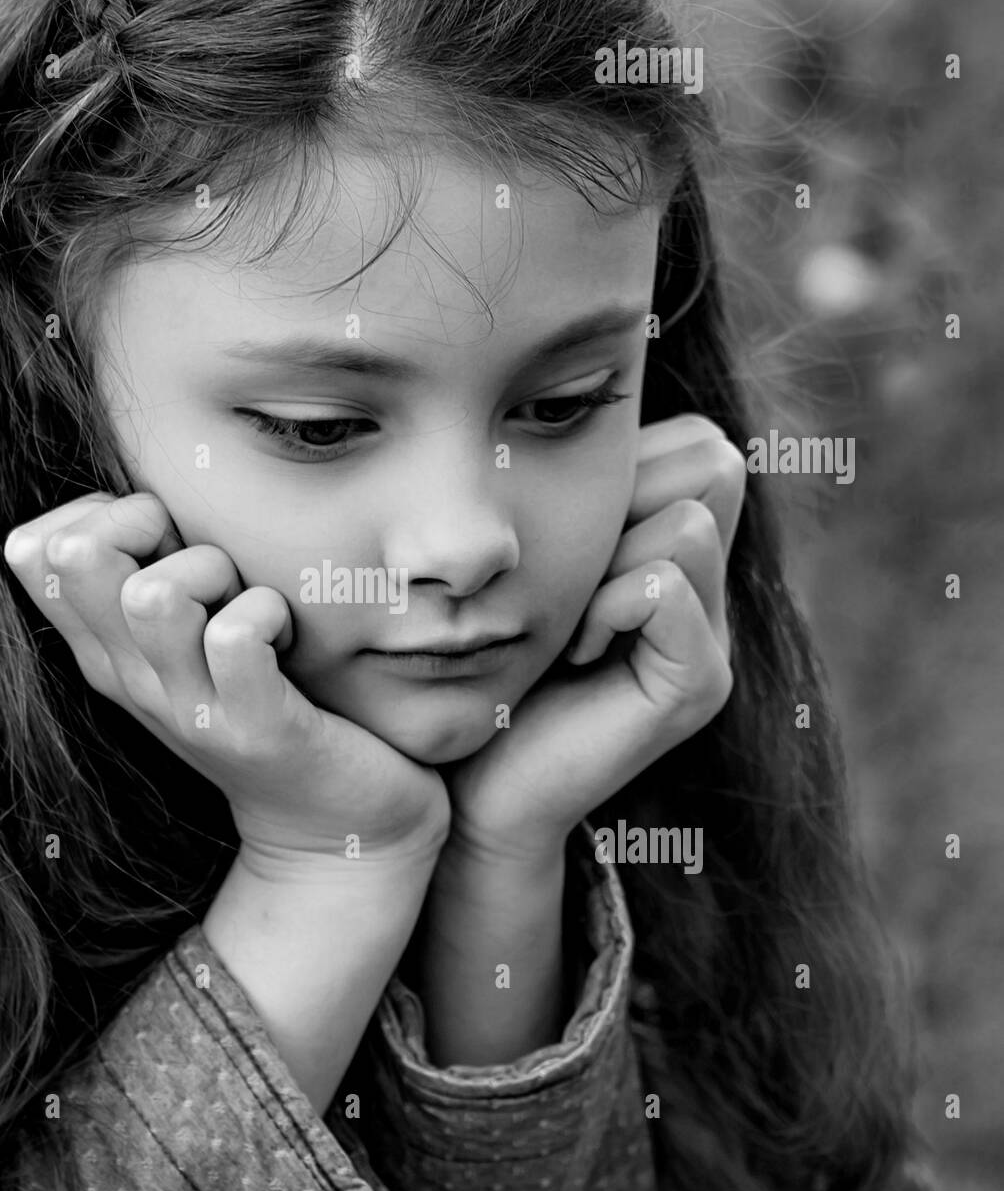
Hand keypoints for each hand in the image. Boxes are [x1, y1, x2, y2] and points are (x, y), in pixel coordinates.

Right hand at [3, 492, 449, 868]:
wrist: (330, 823)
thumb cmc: (264, 701)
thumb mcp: (189, 640)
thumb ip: (152, 572)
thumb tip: (129, 497)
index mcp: (104, 651)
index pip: (32, 549)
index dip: (94, 514)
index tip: (158, 542)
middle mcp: (130, 678)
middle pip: (75, 555)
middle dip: (146, 524)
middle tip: (204, 563)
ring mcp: (188, 707)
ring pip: (155, 593)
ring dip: (211, 571)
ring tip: (244, 599)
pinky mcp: (254, 728)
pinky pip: (236, 635)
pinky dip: (267, 614)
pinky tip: (286, 637)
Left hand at [442, 413, 745, 861]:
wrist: (477, 780)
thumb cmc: (491, 662)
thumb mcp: (537, 561)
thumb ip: (578, 500)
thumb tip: (579, 410)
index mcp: (675, 550)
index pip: (700, 443)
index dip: (632, 466)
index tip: (569, 541)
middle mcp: (710, 588)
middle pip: (710, 462)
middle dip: (623, 502)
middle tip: (573, 580)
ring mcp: (714, 637)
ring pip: (686, 518)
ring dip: (606, 561)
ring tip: (572, 624)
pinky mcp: (698, 684)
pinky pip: (664, 585)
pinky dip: (608, 605)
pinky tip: (578, 653)